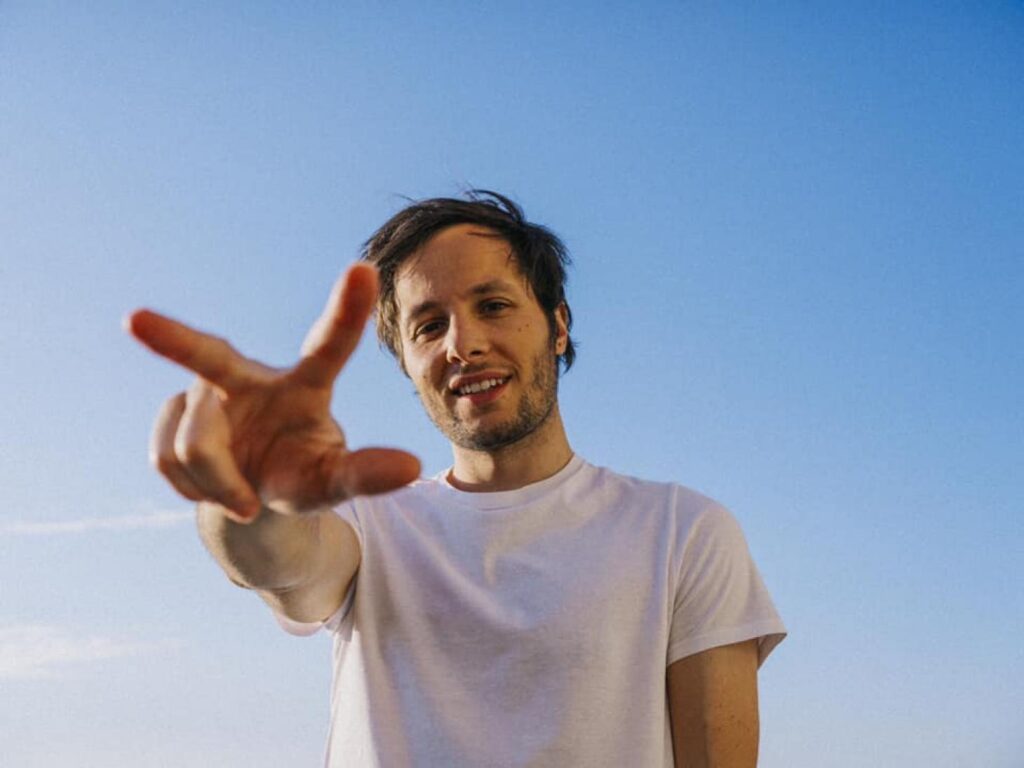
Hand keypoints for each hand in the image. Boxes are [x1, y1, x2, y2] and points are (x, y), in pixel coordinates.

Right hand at [126, 263, 420, 523]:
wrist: (250, 494)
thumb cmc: (302, 475)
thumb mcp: (332, 483)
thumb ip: (366, 474)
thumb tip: (414, 469)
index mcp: (305, 384)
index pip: (329, 345)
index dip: (347, 310)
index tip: (364, 269)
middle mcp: (249, 376)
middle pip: (210, 356)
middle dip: (171, 337)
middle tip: (134, 320)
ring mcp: (203, 393)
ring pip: (193, 445)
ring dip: (218, 485)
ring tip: (243, 495)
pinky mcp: (168, 413)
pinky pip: (167, 459)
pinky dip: (193, 490)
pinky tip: (210, 486)